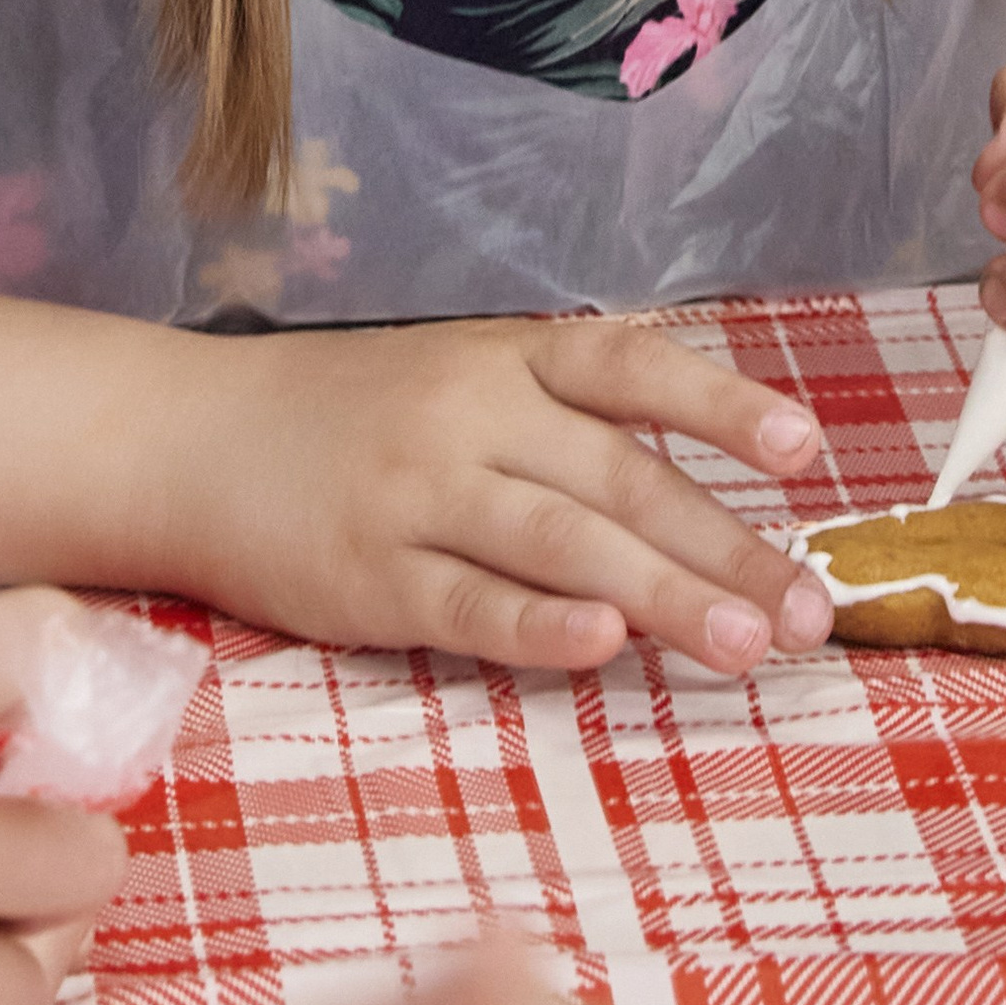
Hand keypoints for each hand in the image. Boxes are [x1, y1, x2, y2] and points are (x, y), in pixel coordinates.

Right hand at [169, 319, 834, 678]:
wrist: (191, 439)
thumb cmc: (353, 415)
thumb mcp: (463, 379)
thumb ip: (569, 424)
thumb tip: (708, 498)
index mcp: (507, 356)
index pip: (632, 368)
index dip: (721, 405)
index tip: (805, 451)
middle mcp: (471, 414)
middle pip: (620, 478)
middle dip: (728, 546)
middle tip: (815, 610)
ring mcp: (418, 495)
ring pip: (564, 543)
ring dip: (665, 596)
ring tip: (749, 645)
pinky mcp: (370, 579)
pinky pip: (468, 604)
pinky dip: (540, 625)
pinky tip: (605, 648)